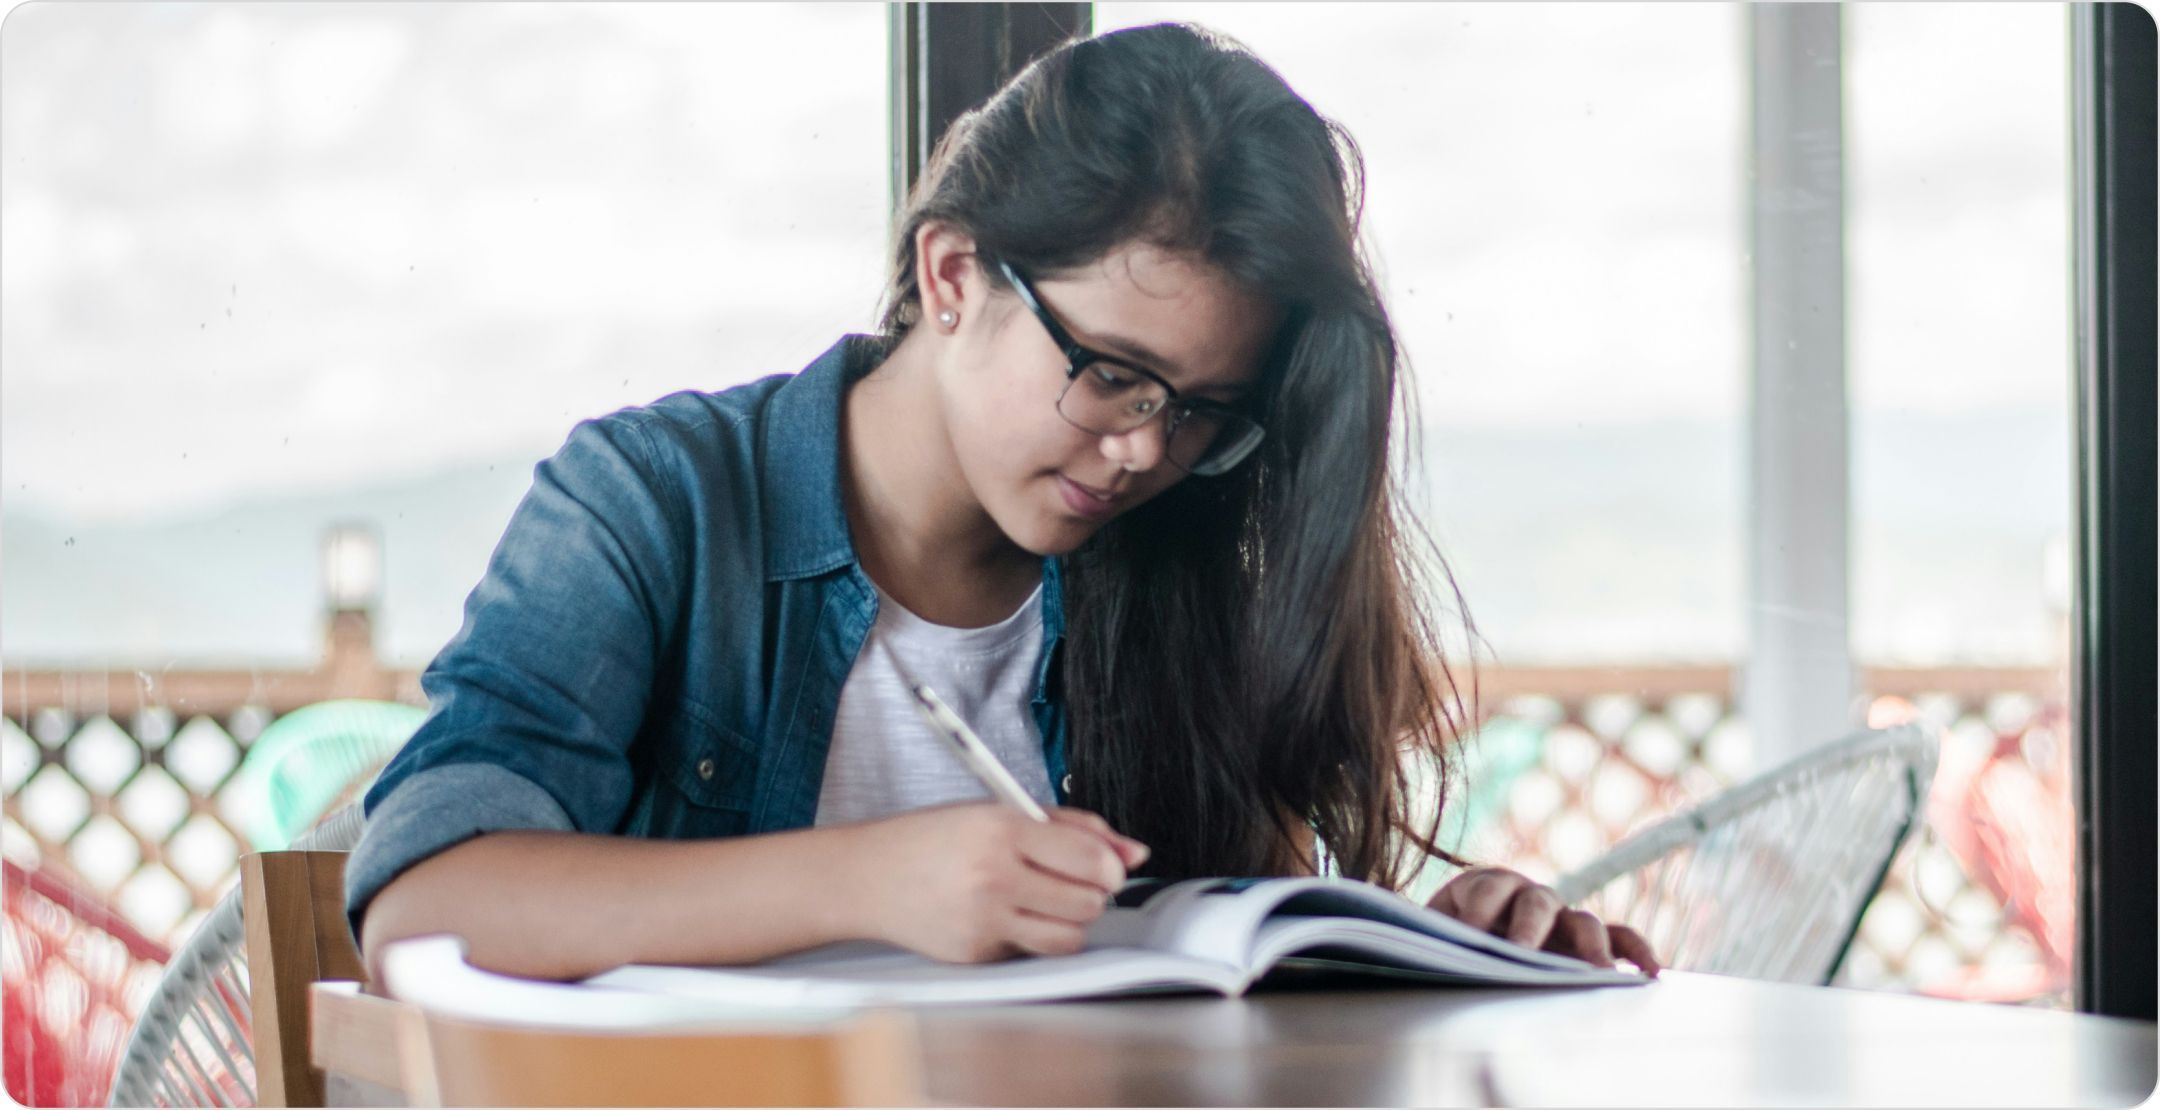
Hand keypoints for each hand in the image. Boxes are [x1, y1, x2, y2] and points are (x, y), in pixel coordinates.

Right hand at [844, 803, 1149, 963]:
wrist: (867, 877)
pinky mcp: (976, 954)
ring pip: (1070, 937)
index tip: (1107, 867)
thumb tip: (1134, 852)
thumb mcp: (999, 812)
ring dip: (1069, 921)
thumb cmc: (933, 840)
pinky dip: (1031, 937)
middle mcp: (993, 876)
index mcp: (1001, 830)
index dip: (1111, 867)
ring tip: (1043, 900)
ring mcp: (984, 921)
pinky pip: (1032, 953)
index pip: (1089, 858)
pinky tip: (1005, 915)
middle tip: (1070, 881)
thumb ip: (1072, 828)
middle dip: (1091, 893)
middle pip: (1088, 902)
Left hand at [1427, 866, 1661, 976]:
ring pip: (1584, 921)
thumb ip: (1431, 936)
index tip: (1470, 930)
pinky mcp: (1585, 940)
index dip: (1479, 906)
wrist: (1456, 940)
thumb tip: (1420, 948)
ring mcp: (1562, 917)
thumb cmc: (1444, 939)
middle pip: (1537, 902)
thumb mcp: (1432, 933)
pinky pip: (1618, 939)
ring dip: (1591, 944)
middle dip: (1530, 926)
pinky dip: (1635, 950)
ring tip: (1599, 971)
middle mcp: (1528, 896)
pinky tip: (1650, 972)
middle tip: (1524, 953)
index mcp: (1483, 885)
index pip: (1487, 888)